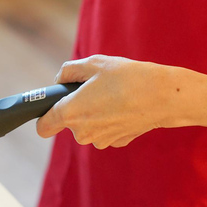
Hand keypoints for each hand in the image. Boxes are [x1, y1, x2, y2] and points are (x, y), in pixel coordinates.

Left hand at [36, 55, 183, 147]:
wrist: (163, 96)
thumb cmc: (127, 77)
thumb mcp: (94, 63)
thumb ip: (69, 71)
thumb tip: (60, 80)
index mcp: (71, 113)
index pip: (43, 127)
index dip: (44, 116)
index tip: (51, 107)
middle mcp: (83, 132)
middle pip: (69, 123)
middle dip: (77, 107)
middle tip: (95, 89)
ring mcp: (100, 140)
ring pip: (88, 126)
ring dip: (95, 113)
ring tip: (114, 95)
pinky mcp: (117, 142)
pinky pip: (105, 130)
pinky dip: (111, 119)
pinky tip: (125, 106)